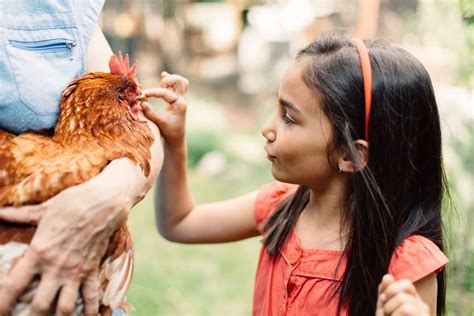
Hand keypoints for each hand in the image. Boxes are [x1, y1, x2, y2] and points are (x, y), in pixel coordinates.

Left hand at [0, 159, 136, 315]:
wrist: (104, 202)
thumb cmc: (72, 203)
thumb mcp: (43, 209)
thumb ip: (20, 215)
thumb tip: (0, 211)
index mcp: (38, 252)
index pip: (13, 286)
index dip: (3, 304)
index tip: (0, 312)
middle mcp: (56, 267)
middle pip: (38, 306)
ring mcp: (76, 272)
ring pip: (64, 308)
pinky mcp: (92, 270)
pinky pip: (91, 297)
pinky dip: (89, 311)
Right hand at [141, 72, 188, 148]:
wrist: (176, 141)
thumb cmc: (170, 133)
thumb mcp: (160, 124)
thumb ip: (151, 113)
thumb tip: (141, 103)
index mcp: (180, 105)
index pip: (166, 92)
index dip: (154, 92)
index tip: (143, 95)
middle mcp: (181, 100)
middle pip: (181, 81)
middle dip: (169, 80)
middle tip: (159, 86)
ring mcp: (179, 100)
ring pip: (180, 83)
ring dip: (170, 80)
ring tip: (161, 82)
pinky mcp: (174, 102)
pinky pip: (174, 87)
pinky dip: (169, 81)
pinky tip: (163, 75)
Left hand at [376, 274, 429, 315]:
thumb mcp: (383, 306)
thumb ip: (385, 291)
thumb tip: (387, 276)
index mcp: (414, 300)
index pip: (406, 283)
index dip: (391, 287)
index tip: (382, 299)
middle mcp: (422, 306)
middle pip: (406, 285)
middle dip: (389, 295)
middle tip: (385, 310)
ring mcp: (424, 313)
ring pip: (403, 298)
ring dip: (389, 308)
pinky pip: (406, 309)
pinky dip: (395, 315)